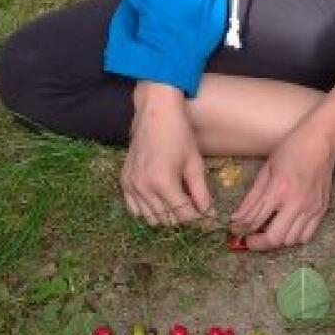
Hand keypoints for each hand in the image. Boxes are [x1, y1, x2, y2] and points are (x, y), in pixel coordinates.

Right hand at [121, 84, 211, 227]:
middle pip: (168, 220)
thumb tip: (209, 214)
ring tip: (177, 202)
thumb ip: (201, 192)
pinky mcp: (124, 182)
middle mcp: (144, 187)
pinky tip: (159, 200)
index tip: (208, 218)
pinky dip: (148, 210)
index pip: (184, 215)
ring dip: (166, 216)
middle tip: (194, 208)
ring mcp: (131, 185)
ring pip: (151, 219)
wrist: (154, 113)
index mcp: (163, 182)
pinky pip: (134, 210)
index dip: (199, 220)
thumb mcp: (194, 163)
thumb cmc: (178, 134)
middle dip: (184, 218)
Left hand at [230, 124, 334, 249]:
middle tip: (249, 241)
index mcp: (279, 190)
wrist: (322, 142)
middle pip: (274, 238)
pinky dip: (293, 237)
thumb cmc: (291, 150)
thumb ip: (252, 198)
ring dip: (276, 240)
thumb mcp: (266, 170)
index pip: (255, 220)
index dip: (242, 229)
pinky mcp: (321, 210)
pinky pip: (306, 235)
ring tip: (267, 231)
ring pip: (290, 240)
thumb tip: (236, 219)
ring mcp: (312, 208)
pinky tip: (286, 228)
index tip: (235, 231)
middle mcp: (297, 203)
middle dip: (257, 243)